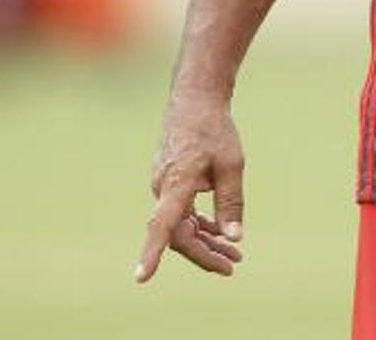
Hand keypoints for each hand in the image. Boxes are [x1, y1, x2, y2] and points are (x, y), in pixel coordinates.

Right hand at [134, 94, 246, 282]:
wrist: (195, 99)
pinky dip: (200, 224)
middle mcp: (163, 187)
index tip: (141, 277)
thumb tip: (234, 238)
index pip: (161, 226)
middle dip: (204, 253)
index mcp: (176, 183)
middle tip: (232, 267)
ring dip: (205, 241)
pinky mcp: (169, 182)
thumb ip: (231, 202)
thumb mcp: (232, 165)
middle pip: (179, 234)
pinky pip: (181, 212)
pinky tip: (220, 232)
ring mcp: (164, 186)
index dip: (152, 253)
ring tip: (234, 256)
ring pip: (181, 225)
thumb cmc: (214, 129)